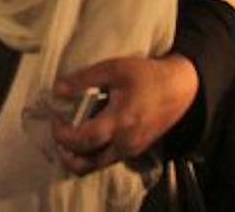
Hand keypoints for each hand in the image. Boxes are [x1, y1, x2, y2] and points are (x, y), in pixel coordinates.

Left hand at [47, 55, 199, 175]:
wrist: (179, 89)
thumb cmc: (146, 76)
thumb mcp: (113, 68)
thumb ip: (83, 79)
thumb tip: (57, 90)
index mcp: (119, 123)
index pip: (83, 140)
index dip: (62, 133)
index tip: (55, 117)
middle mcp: (124, 144)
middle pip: (86, 164)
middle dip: (65, 151)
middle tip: (59, 130)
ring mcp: (130, 151)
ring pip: (95, 165)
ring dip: (78, 155)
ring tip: (70, 133)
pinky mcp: (134, 151)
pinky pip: (106, 159)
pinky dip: (91, 152)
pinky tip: (88, 131)